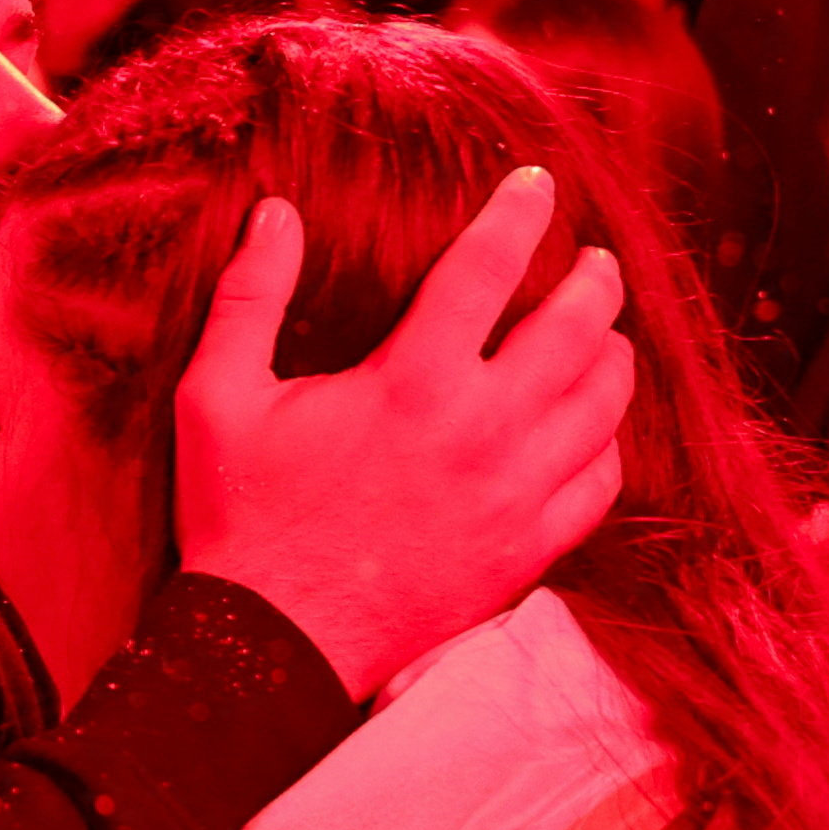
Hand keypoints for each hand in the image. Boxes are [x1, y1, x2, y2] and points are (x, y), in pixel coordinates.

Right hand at [174, 167, 637, 696]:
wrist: (273, 644)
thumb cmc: (242, 518)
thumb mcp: (217, 397)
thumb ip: (250, 296)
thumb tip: (276, 212)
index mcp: (412, 383)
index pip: (488, 269)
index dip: (519, 216)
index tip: (536, 185)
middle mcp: (481, 433)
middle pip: (576, 330)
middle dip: (593, 282)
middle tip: (593, 261)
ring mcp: (514, 498)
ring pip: (604, 405)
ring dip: (611, 354)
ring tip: (603, 331)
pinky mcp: (526, 553)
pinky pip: (601, 484)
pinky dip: (608, 443)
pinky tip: (593, 425)